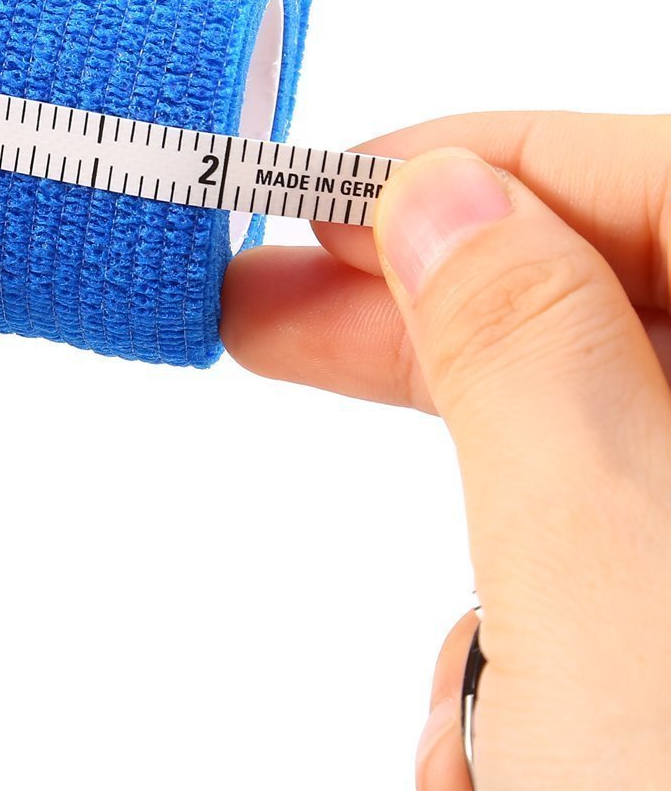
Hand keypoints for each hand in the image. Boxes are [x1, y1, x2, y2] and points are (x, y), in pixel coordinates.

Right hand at [222, 113, 670, 788]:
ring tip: (478, 731)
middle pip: (614, 299)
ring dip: (489, 564)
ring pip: (584, 460)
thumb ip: (525, 355)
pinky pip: (592, 575)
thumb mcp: (615, 593)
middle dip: (433, 322)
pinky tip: (503, 751)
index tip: (314, 197)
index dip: (475, 163)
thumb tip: (436, 194)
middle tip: (263, 314)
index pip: (652, 176)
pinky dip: (523, 645)